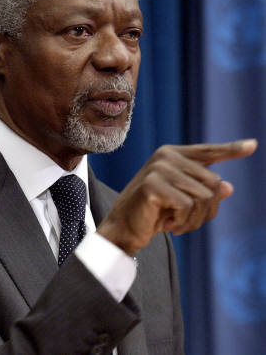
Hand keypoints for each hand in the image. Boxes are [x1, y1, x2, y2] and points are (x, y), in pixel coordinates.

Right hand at [97, 139, 256, 254]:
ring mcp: (159, 168)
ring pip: (204, 197)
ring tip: (174, 224)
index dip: (231, 150)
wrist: (122, 229)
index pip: (208, 152)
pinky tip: (167, 225)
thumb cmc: (151, 213)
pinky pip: (188, 206)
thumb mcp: (181, 202)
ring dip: (194, 220)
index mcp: (172, 154)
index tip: (253, 146)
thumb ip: (202, 191)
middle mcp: (166, 156)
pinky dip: (182, 222)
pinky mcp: (154, 184)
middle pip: (213, 183)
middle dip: (206, 210)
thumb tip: (228, 187)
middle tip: (185, 221)